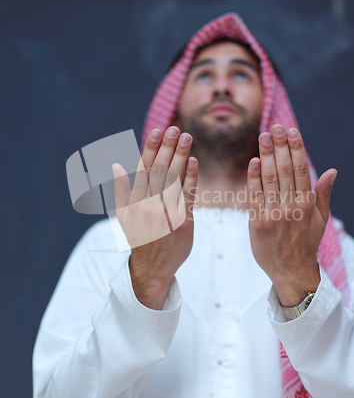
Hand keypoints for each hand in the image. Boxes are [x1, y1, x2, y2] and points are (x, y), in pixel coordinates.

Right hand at [112, 126, 197, 309]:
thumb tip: (116, 165)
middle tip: (176, 129)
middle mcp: (149, 205)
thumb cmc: (139, 238)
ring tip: (187, 138)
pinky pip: (187, 196)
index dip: (151, 148)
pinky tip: (194, 162)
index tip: (157, 130)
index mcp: (134, 201)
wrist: (152, 268)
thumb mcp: (123, 216)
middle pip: (160, 170)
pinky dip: (190, 178)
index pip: (143, 168)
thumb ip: (121, 189)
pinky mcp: (182, 222)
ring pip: (174, 179)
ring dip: (181, 156)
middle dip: (168, 147)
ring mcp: (166, 213)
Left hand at [247, 124, 336, 306]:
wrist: (290, 270)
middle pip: (285, 170)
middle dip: (280, 146)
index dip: (296, 149)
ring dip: (266, 155)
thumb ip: (323, 194)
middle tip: (275, 127)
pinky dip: (254, 177)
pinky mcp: (258, 222)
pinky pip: (254, 195)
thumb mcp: (321, 220)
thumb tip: (332, 170)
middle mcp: (291, 207)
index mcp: (307, 204)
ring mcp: (273, 214)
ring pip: (269, 179)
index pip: (301, 170)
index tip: (292, 131)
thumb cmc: (305, 242)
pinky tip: (254, 161)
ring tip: (264, 136)